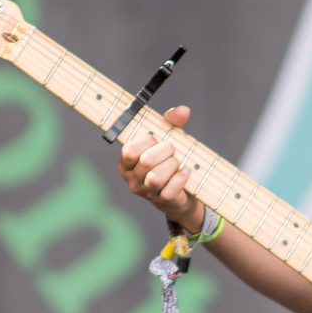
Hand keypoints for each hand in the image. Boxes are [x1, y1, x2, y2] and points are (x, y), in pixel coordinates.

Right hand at [117, 104, 201, 226]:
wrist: (182, 192)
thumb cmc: (168, 161)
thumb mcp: (167, 138)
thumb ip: (172, 122)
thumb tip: (182, 111)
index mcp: (126, 163)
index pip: (129, 150)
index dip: (146, 141)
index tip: (156, 140)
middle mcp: (132, 180)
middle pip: (146, 161)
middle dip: (165, 151)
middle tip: (172, 150)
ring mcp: (147, 192)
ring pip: (156, 177)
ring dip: (172, 165)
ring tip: (177, 163)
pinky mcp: (163, 201)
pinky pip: (170, 189)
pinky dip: (181, 177)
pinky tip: (186, 171)